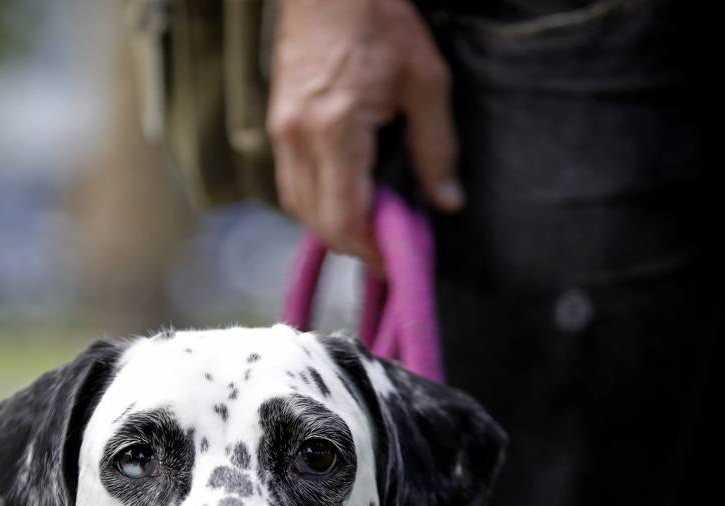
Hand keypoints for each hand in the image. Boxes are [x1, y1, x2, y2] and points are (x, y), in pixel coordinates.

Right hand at [268, 0, 462, 268]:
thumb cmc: (380, 21)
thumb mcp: (426, 82)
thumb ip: (437, 149)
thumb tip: (446, 203)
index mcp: (335, 130)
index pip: (345, 218)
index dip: (371, 251)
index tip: (399, 263)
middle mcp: (298, 138)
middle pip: (318, 222)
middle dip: (355, 245)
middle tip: (391, 250)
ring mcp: (281, 132)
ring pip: (299, 207)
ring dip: (334, 227)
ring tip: (373, 227)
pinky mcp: (278, 124)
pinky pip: (292, 184)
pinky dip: (319, 203)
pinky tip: (349, 198)